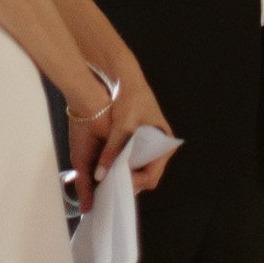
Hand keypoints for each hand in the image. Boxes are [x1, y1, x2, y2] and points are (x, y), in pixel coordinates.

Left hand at [94, 67, 174, 198]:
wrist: (128, 79)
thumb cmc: (131, 100)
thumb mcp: (121, 127)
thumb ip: (111, 151)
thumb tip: (100, 175)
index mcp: (164, 145)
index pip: (152, 176)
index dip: (134, 182)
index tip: (116, 182)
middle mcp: (161, 148)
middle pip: (147, 175)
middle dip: (130, 181)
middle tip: (111, 183)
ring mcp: (153, 145)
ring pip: (140, 169)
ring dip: (126, 173)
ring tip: (109, 175)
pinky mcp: (143, 141)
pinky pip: (136, 160)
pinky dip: (125, 164)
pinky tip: (111, 164)